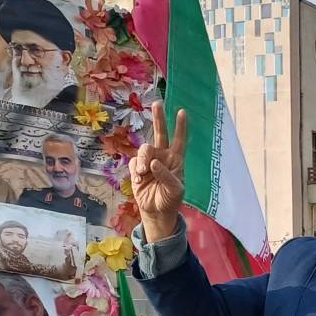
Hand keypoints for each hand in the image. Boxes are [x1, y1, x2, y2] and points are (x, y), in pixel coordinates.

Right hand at [131, 101, 188, 241]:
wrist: (156, 212)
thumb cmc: (170, 200)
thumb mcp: (175, 190)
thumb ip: (167, 176)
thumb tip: (153, 163)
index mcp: (176, 159)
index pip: (180, 140)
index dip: (181, 126)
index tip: (182, 112)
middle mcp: (163, 156)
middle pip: (160, 133)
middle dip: (158, 118)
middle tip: (157, 104)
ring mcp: (149, 161)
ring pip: (144, 149)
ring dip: (143, 160)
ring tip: (143, 174)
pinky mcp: (138, 168)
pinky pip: (134, 162)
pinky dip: (136, 171)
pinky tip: (139, 181)